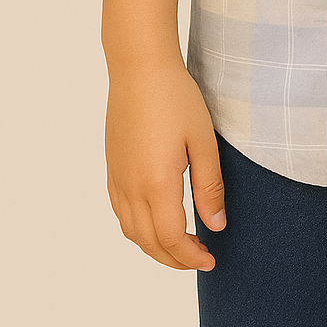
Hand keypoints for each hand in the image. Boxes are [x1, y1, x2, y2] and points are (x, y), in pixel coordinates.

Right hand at [104, 61, 225, 270]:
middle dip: (174, 259)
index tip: (211, 259)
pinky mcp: (111, 168)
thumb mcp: (203, 140)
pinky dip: (138, 229)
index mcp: (156, 183)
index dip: (191, 257)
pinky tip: (155, 220)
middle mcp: (130, 187)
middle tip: (200, 257)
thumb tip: (215, 226)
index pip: (172, 239)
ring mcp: (117, 178)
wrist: (139, 68)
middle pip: (149, 242)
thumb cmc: (175, 97)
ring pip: (131, 231)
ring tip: (181, 244)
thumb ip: (209, 186)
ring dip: (154, 247)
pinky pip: (121, 212)